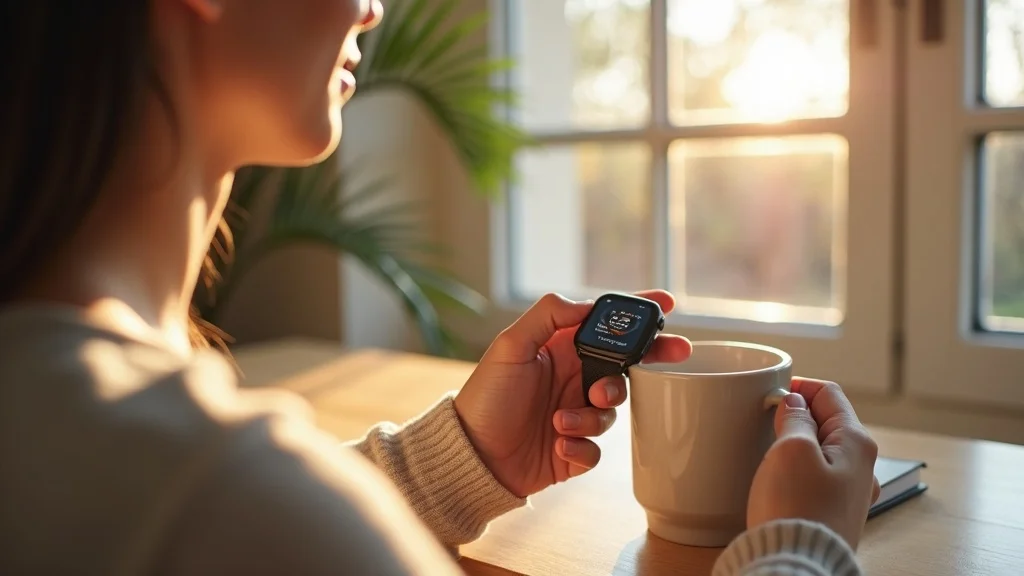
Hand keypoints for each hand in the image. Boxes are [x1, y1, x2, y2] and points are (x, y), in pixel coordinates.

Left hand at [454, 291, 691, 498]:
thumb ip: (547, 316)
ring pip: (612, 410)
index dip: (635, 313)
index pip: (604, 325)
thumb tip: (586, 304)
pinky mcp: (574, 450)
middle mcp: (571, 379)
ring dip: (592, 416)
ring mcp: (575, 414)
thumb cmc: (485, 398)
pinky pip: (598, 448)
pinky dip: (582, 447)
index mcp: (559, 350)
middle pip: (624, 365)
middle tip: (673, 353)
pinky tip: (558, 445)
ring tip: (561, 421)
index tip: (666, 302)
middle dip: (650, 358)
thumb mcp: (509, 347)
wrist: (471, 456)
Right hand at [747, 377, 880, 549]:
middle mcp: (863, 467)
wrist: (796, 563)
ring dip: (796, 441)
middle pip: (829, 421)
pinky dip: (798, 466)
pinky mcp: (834, 511)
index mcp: (857, 443)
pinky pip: (818, 476)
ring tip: (770, 446)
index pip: (830, 394)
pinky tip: (780, 477)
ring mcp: (851, 492)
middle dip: (798, 413)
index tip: (771, 392)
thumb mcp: (791, 449)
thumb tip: (795, 404)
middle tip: (766, 417)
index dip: (799, 386)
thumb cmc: (796, 508)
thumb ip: (795, 418)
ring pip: (822, 449)